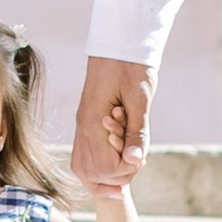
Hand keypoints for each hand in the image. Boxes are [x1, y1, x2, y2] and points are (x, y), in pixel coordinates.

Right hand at [72, 57, 149, 190]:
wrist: (116, 46)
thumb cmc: (131, 67)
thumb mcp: (140, 97)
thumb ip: (137, 131)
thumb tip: (135, 160)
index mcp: (94, 121)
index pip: (105, 167)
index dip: (126, 169)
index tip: (140, 155)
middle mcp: (83, 128)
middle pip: (92, 175)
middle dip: (118, 176)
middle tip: (137, 158)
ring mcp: (81, 128)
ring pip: (84, 170)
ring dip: (107, 176)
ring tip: (128, 160)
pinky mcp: (85, 126)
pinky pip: (84, 158)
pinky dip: (99, 167)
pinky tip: (118, 159)